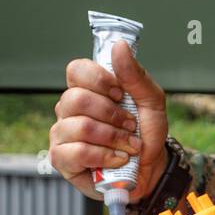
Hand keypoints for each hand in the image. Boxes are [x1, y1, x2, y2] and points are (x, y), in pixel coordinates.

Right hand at [50, 39, 168, 201]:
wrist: (152, 168)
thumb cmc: (146, 132)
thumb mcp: (151, 101)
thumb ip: (135, 75)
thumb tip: (119, 46)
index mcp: (87, 89)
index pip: (76, 70)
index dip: (99, 81)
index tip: (120, 94)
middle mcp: (69, 109)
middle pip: (76, 99)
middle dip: (112, 114)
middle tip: (130, 125)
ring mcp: (62, 134)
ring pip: (79, 126)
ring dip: (113, 138)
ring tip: (129, 146)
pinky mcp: (62, 160)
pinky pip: (76, 152)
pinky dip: (104, 156)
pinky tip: (117, 159)